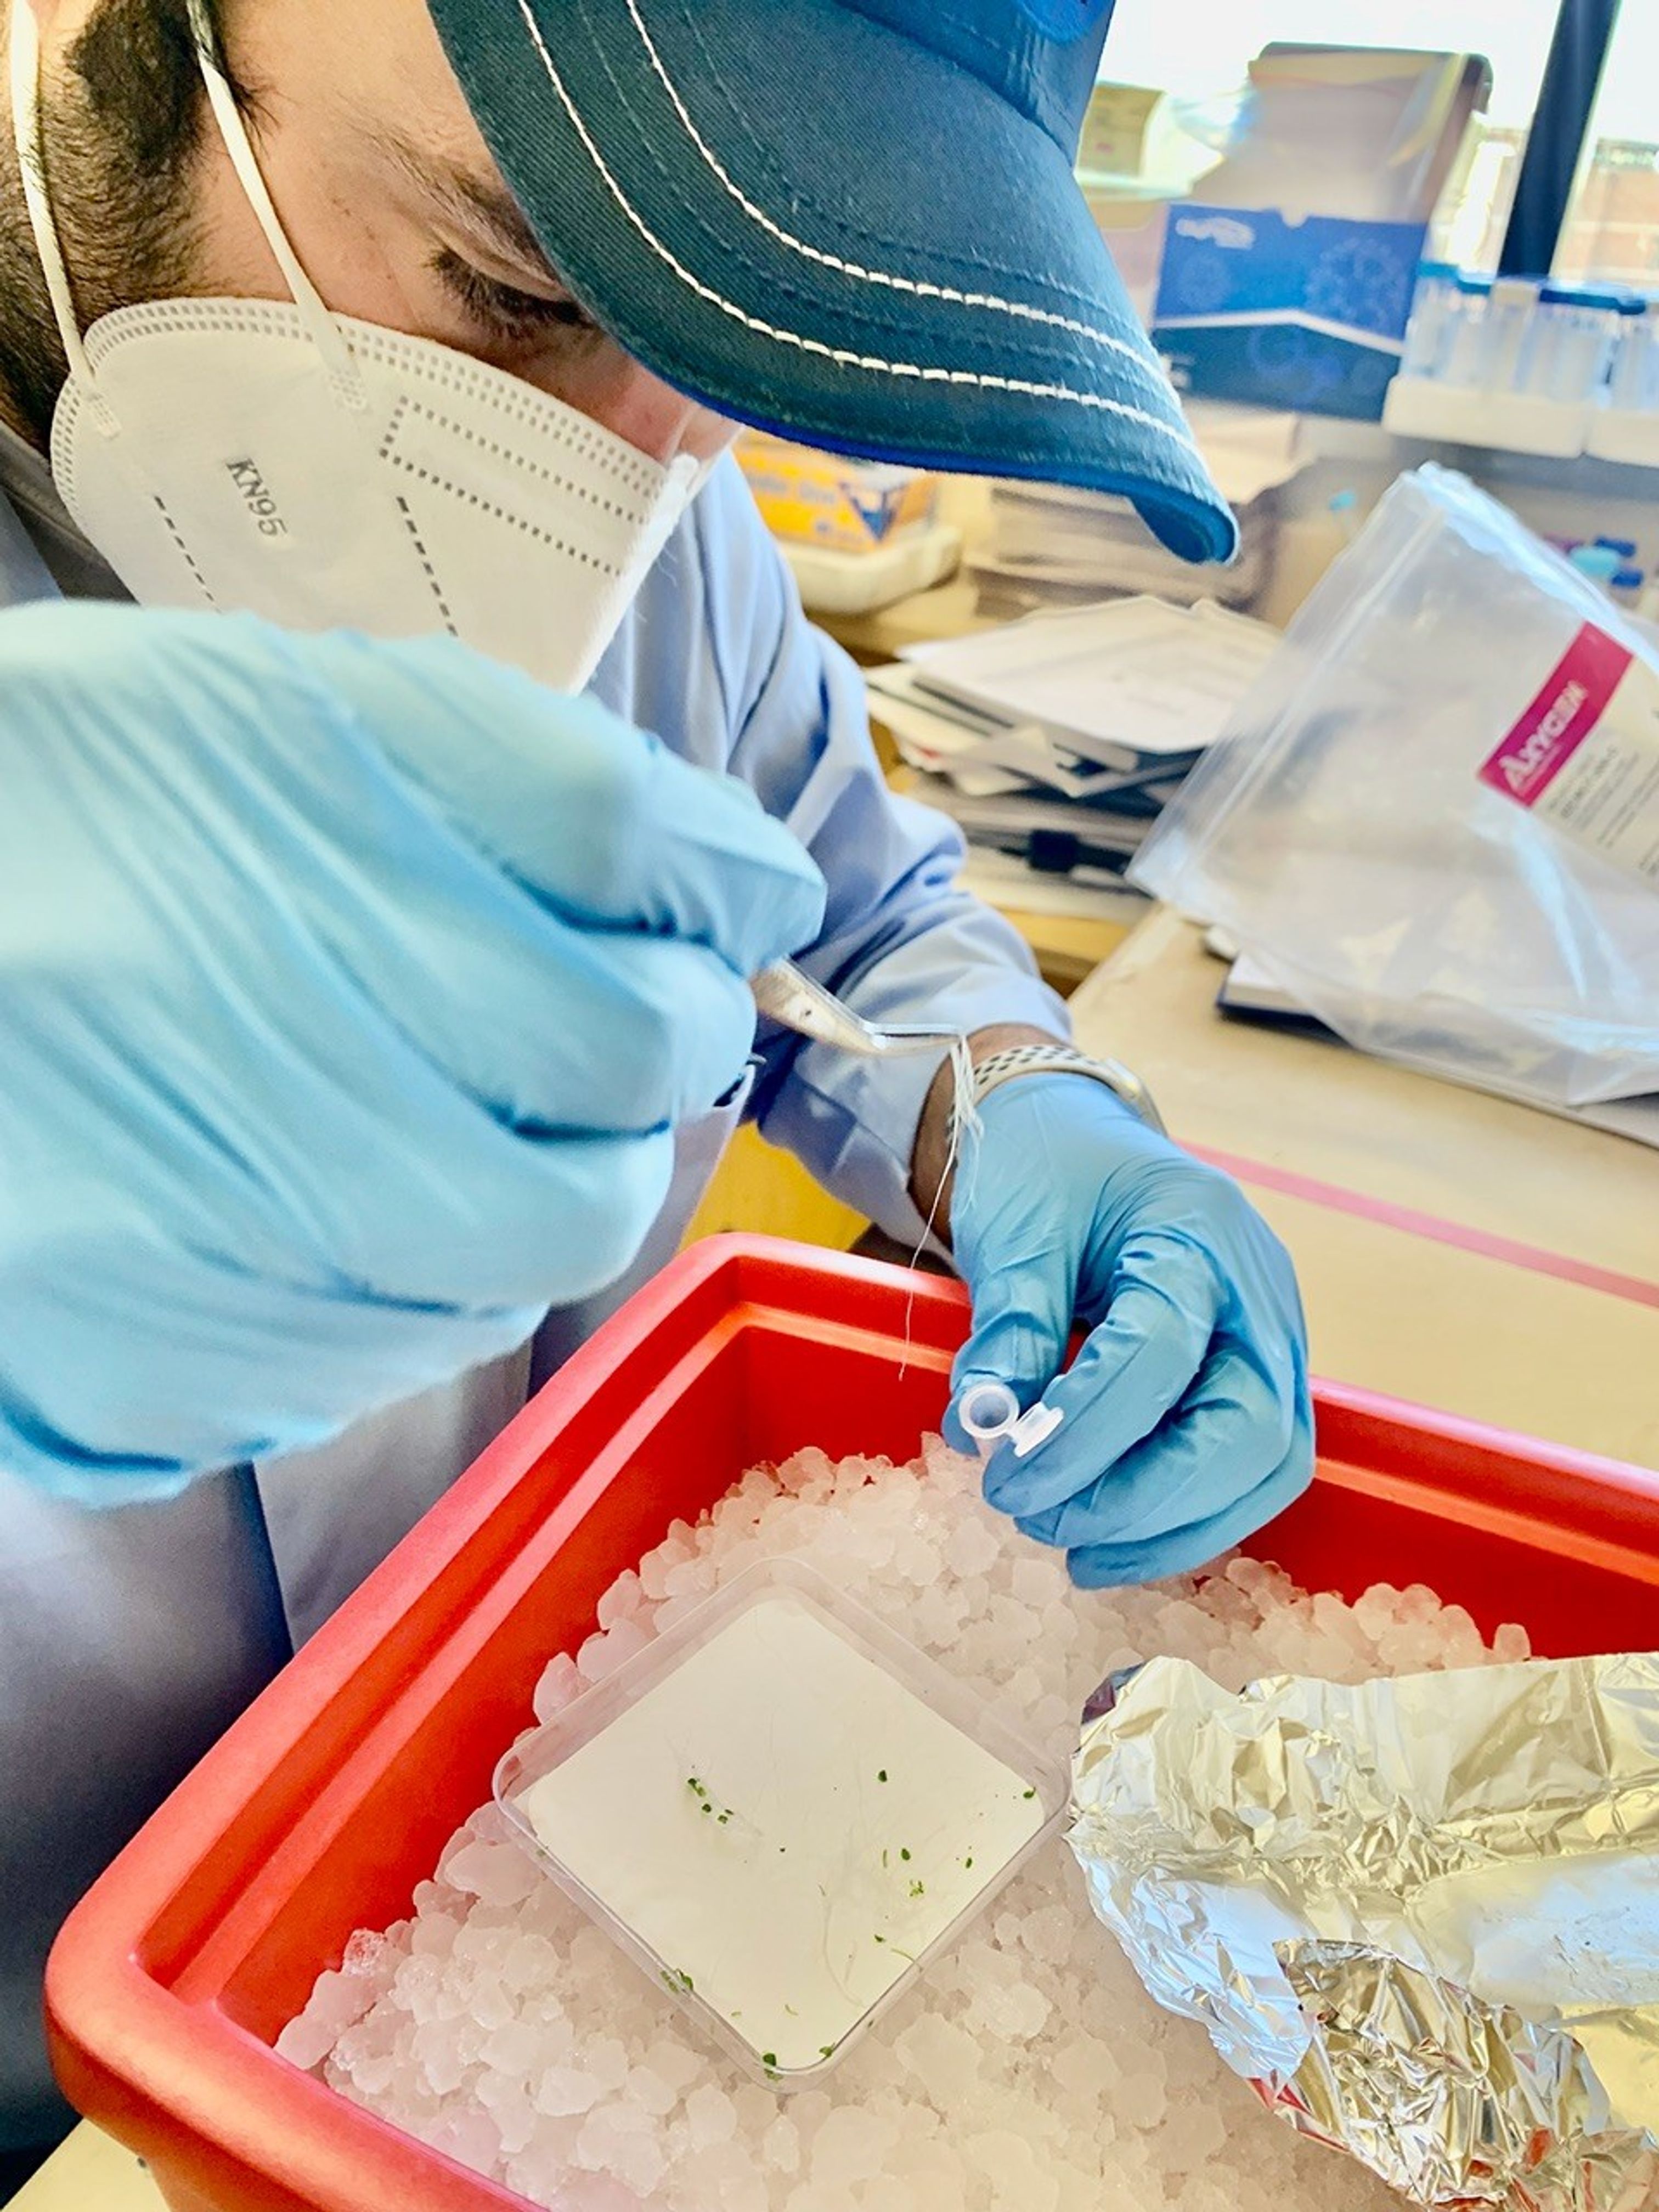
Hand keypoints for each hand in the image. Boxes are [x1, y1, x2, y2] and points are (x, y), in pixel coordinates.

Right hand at [0, 603, 823, 1498]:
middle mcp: (228, 1004)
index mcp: (256, 787)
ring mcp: (188, 1215)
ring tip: (463, 1115)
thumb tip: (729, 883)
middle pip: (621, 1051)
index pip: (613, 829)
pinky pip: (414, 1348)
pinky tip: (348, 1209)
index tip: (730, 897)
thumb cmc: (55, 821)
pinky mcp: (147, 1372)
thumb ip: (506, 776)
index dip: (717, 872)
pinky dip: (437, 1277)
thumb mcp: (259, 717)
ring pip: (549, 1238)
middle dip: (665, 1037)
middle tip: (614, 1019)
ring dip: (565, 1170)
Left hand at [946, 1074, 1311, 1584]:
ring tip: (1074, 1549)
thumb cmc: (1049, 1169)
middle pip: (1247, 1430)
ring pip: (1266, 1466)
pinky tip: (1112, 1542)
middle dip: (1141, 1497)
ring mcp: (1273, 1337)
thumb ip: (1010, 1326)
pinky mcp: (1260, 1376)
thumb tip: (984, 1428)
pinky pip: (1249, 1471)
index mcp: (1195, 1230)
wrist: (1079, 1135)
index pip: (1161, 1350)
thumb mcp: (1014, 1230)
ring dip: (1171, 1529)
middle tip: (1038, 1517)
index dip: (1084, 1430)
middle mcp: (1257, 1289)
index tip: (1004, 1475)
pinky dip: (1185, 1521)